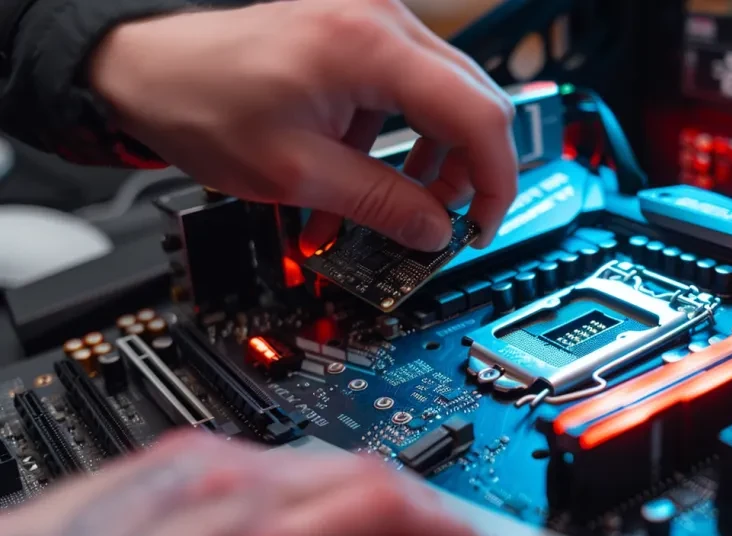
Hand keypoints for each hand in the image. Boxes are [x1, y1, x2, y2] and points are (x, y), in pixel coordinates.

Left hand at [89, 0, 517, 251]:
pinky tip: (372, 165)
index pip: (479, 115)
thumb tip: (435, 232)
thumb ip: (379, 205)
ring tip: (405, 200)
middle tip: (446, 219)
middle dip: (471, 170)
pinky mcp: (361, 34)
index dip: (495, 180)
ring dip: (440, 155)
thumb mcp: (296, 174)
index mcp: (371, 47)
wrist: (148, 67)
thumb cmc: (201, 102)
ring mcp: (374, 21)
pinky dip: (407, 134)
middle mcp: (383, 21)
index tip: (482, 224)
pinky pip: (413, 88)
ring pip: (450, 96)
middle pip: (476, 100)